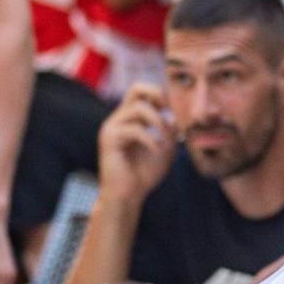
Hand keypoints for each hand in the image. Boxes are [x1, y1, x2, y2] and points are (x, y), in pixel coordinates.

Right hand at [97, 85, 176, 204]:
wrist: (128, 195)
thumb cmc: (145, 172)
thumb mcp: (165, 146)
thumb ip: (169, 128)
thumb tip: (174, 113)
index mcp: (130, 118)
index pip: (142, 90)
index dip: (161, 94)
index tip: (173, 112)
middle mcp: (119, 118)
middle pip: (136, 88)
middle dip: (158, 96)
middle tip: (168, 114)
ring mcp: (112, 128)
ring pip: (138, 108)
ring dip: (158, 122)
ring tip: (166, 138)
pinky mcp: (109, 140)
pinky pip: (134, 129)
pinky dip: (151, 138)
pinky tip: (157, 150)